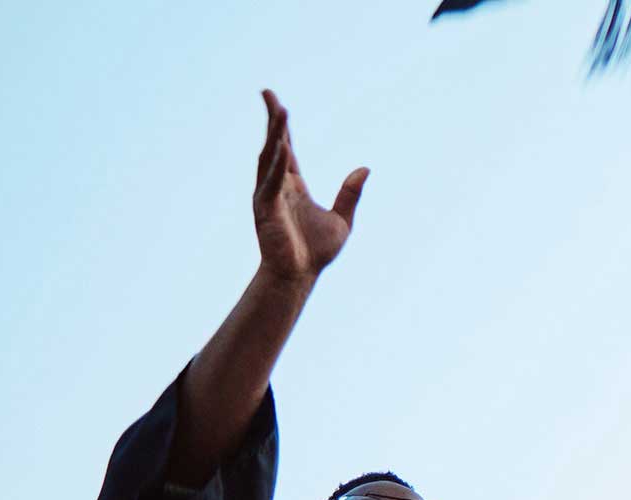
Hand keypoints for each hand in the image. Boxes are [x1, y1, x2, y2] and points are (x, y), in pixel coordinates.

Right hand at [254, 90, 368, 283]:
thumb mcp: (342, 219)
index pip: (286, 148)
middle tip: (268, 93)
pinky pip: (271, 181)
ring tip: (279, 110)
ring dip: (274, 134)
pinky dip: (276, 164)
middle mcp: (278, 185)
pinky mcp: (265, 208)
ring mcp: (269, 195)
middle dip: (272, 119)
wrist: (300, 276)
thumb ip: (350, 193)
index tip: (277, 103)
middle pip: (274, 145)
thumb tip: (364, 168)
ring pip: (269, 157)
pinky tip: (282, 147)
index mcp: (293, 185)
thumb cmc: (316, 252)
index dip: (282, 126)